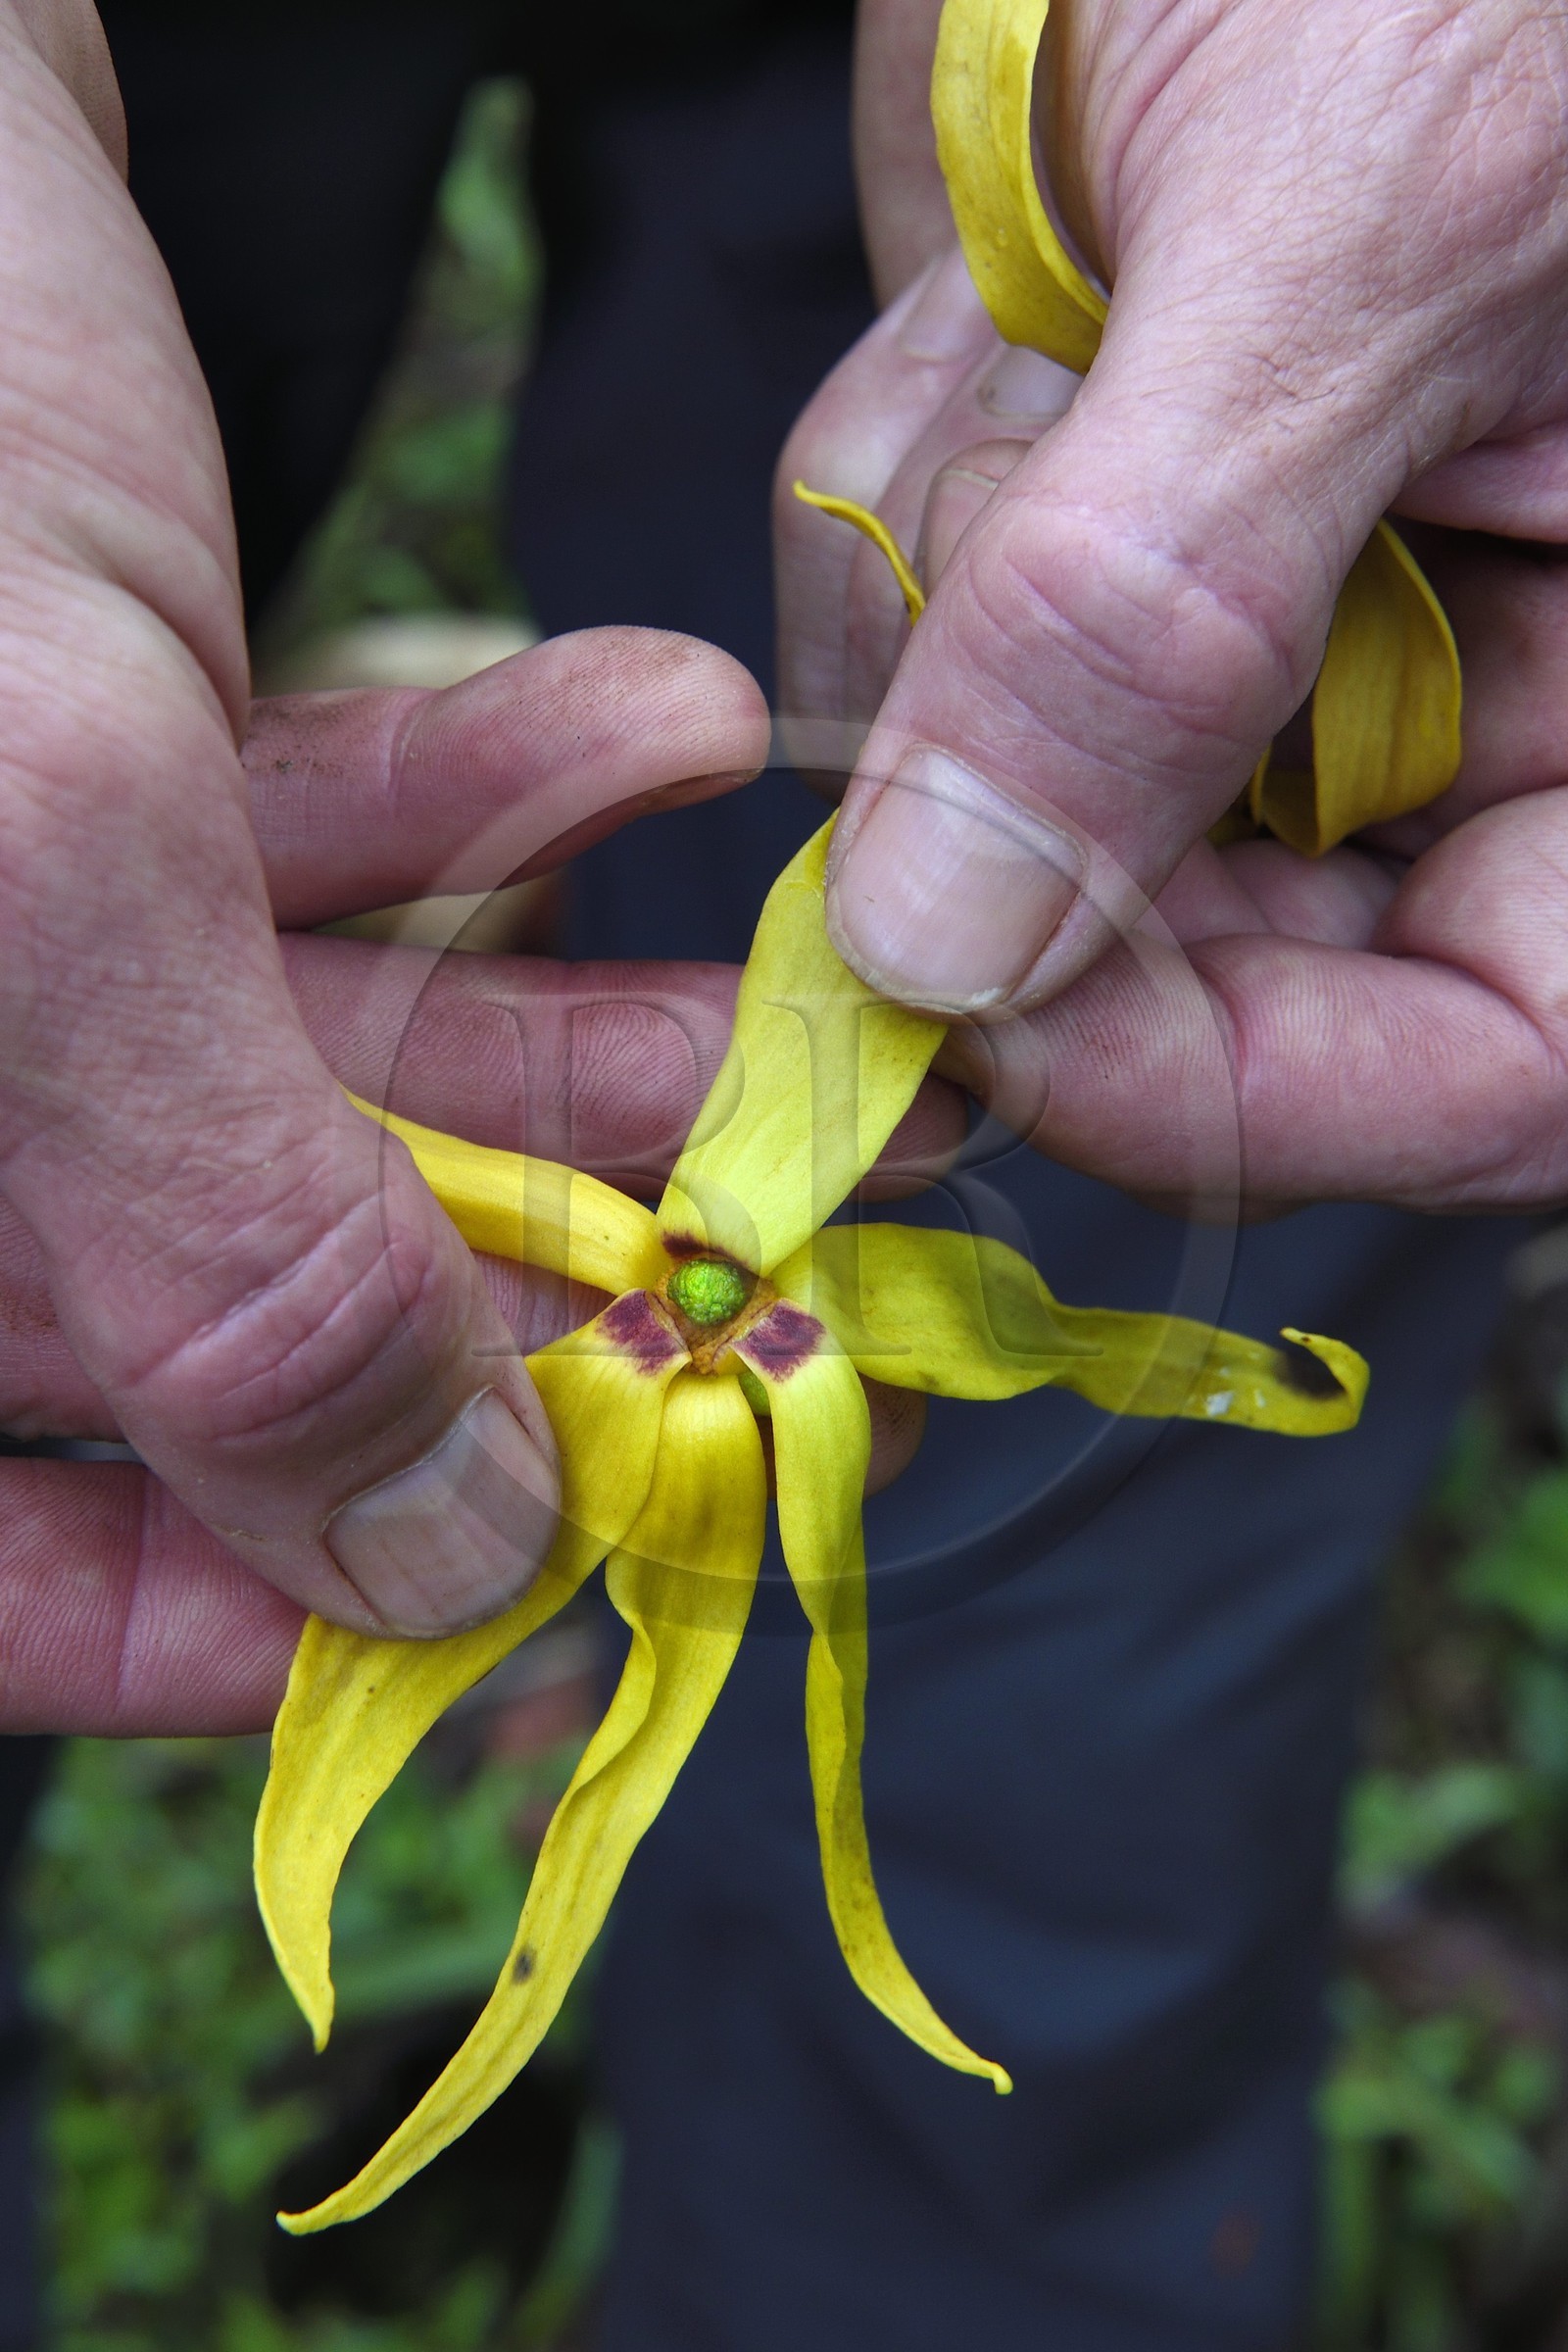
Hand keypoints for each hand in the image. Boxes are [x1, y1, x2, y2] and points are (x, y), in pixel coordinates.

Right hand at [0, 10, 764, 1690]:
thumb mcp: (36, 843)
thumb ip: (224, 1238)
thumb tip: (420, 1560)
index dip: (231, 1621)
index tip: (524, 1600)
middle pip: (203, 1305)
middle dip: (518, 1290)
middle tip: (798, 1288)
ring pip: (295, 1067)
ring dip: (572, 1041)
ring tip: (813, 1036)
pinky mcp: (79, 734)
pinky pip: (294, 836)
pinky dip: (486, 793)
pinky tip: (665, 730)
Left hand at [780, 0, 1567, 1034]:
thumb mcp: (1374, 215)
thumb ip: (1166, 612)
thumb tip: (952, 947)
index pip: (1480, 1064)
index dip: (1227, 1087)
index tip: (975, 1002)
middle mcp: (1486, 706)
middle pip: (1204, 959)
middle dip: (1032, 785)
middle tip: (979, 544)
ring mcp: (1277, 635)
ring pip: (1008, 794)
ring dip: (965, 569)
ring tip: (1064, 281)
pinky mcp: (1108, 540)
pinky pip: (917, 628)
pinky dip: (907, 479)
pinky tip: (1007, 282)